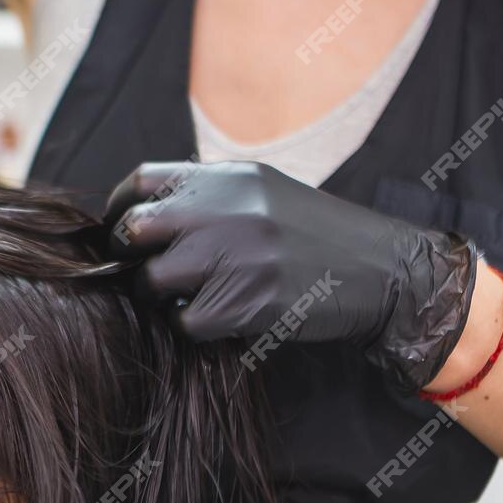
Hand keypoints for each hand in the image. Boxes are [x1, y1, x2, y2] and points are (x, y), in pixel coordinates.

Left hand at [104, 160, 482, 394]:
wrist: (383, 270)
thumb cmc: (316, 235)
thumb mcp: (263, 192)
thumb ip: (208, 197)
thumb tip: (141, 217)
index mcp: (228, 177)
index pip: (142, 184)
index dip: (119, 211)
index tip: (119, 232)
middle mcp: (226, 209)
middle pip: (134, 231)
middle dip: (126, 257)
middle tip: (144, 272)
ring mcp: (235, 255)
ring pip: (152, 282)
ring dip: (158, 296)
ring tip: (187, 296)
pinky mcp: (245, 302)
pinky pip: (185, 322)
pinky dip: (193, 325)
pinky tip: (220, 316)